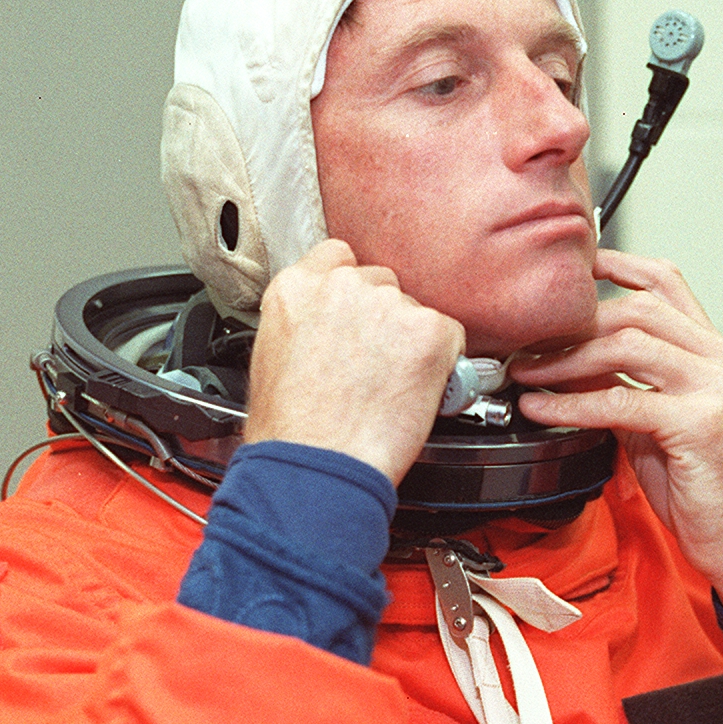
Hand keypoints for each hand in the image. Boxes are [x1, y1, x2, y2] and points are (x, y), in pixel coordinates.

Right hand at [243, 239, 464, 484]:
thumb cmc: (292, 431)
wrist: (317, 465)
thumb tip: (330, 329)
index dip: (354, 293)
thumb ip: (306, 323)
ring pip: (414, 311)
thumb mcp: (273, 357)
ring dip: (411, 342)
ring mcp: (386, 305)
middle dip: (384, 320)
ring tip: (391, 387)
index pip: (339, 258)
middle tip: (376, 366)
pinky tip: (414, 392)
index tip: (357, 319)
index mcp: (296, 288)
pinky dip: (443, 362)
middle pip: (381, 284)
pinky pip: (450, 336)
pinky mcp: (428, 331)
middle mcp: (341, 285)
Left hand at [511, 250, 722, 622]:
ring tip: (527, 373)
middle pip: (639, 309)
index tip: (572, 268)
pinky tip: (541, 411)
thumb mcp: (658, 426)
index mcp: (718, 354)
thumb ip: (626, 388)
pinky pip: (621, 400)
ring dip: (566, 358)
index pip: (667, 285)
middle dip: (575, 323)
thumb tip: (568, 366)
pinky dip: (571, 403)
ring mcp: (717, 389)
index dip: (617, 266)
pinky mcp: (700, 424)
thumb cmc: (705, 491)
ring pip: (629, 344)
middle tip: (528, 343)